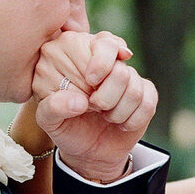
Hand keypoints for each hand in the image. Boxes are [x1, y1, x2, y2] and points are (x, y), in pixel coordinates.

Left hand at [33, 32, 156, 183]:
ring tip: (104, 116)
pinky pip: (147, 102)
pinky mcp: (145, 90)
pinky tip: (121, 123)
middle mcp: (104, 56)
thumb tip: (79, 102)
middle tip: (92, 107)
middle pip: (119, 70)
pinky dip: (132, 120)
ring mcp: (126, 72)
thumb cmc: (63, 126)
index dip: (99, 67)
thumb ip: (53, 107)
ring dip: (116, 112)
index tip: (90, 87)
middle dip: (105, 98)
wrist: (87, 148)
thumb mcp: (47, 119)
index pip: (101, 44)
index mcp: (76, 49)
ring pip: (133, 88)